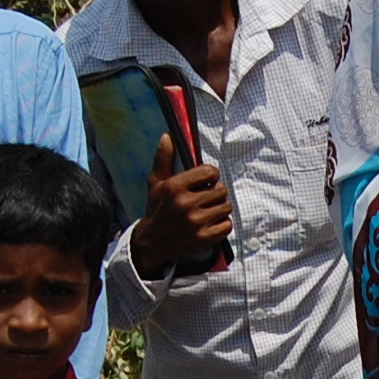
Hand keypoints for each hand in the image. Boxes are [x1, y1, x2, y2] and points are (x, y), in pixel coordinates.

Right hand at [129, 135, 231, 278]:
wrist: (151, 242)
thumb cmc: (157, 208)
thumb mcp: (155, 182)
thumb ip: (163, 158)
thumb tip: (168, 136)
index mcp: (175, 187)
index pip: (210, 172)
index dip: (211, 175)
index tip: (206, 181)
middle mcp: (186, 204)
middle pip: (221, 190)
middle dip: (216, 193)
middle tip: (207, 198)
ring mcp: (195, 222)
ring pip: (226, 207)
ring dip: (220, 208)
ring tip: (209, 211)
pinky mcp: (203, 239)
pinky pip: (227, 225)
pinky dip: (222, 225)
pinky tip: (211, 223)